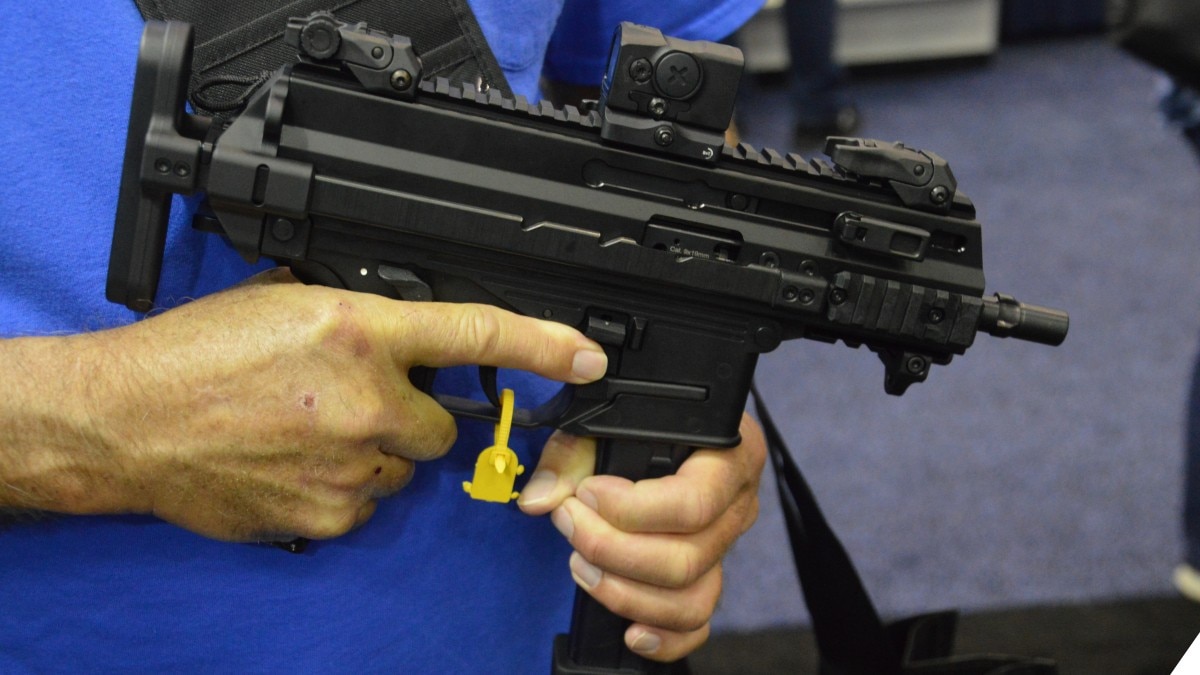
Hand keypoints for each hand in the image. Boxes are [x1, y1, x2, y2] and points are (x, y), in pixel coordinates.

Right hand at [0, 269, 606, 541]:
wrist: (128, 421)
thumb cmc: (193, 356)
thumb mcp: (285, 301)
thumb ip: (358, 316)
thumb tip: (403, 332)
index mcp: (358, 329)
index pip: (475, 334)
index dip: (542, 346)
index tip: (587, 357)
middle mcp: (366, 397)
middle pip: (443, 425)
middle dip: (411, 416)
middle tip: (351, 402)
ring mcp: (350, 462)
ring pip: (404, 466)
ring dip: (373, 452)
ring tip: (306, 432)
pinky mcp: (330, 513)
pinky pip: (368, 502)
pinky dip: (343, 487)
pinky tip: (294, 464)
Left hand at [518, 414, 766, 661]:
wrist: (667, 440)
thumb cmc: (642, 428)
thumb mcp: (608, 424)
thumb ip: (572, 454)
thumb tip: (538, 499)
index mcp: (730, 457)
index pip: (692, 502)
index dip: (630, 509)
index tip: (586, 494)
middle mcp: (737, 506)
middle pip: (686, 557)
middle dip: (612, 548)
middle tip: (569, 521)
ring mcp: (726, 549)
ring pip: (690, 597)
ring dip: (624, 592)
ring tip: (580, 564)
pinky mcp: (708, 580)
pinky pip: (697, 623)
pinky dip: (664, 637)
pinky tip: (629, 631)